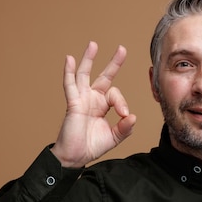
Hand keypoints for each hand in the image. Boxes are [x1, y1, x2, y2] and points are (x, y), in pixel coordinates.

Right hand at [51, 42, 135, 167]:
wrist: (76, 156)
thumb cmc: (92, 146)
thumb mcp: (114, 137)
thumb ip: (125, 128)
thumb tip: (133, 116)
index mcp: (103, 105)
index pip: (115, 95)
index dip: (121, 102)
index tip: (124, 115)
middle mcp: (93, 99)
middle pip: (104, 76)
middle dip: (113, 63)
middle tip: (122, 49)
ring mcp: (82, 99)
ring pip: (85, 75)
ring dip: (89, 59)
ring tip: (93, 45)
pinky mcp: (73, 103)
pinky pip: (70, 85)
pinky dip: (69, 72)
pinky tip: (70, 59)